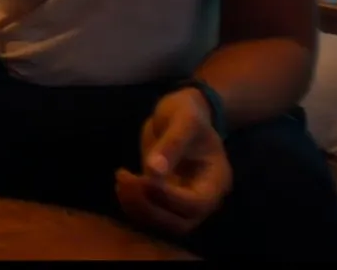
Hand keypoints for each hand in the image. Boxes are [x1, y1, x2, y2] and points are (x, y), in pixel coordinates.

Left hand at [114, 87, 232, 236]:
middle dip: (150, 207)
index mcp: (216, 180)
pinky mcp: (166, 200)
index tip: (143, 177)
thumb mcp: (183, 119)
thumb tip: (152, 170)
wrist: (180, 114)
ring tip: (121, 179)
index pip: (196, 204)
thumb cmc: (187, 113)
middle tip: (125, 180)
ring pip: (163, 223)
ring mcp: (185, 201)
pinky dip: (134, 205)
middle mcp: (204, 198)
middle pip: (180, 223)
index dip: (168, 197)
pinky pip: (152, 214)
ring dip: (138, 208)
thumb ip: (171, 144)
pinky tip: (121, 184)